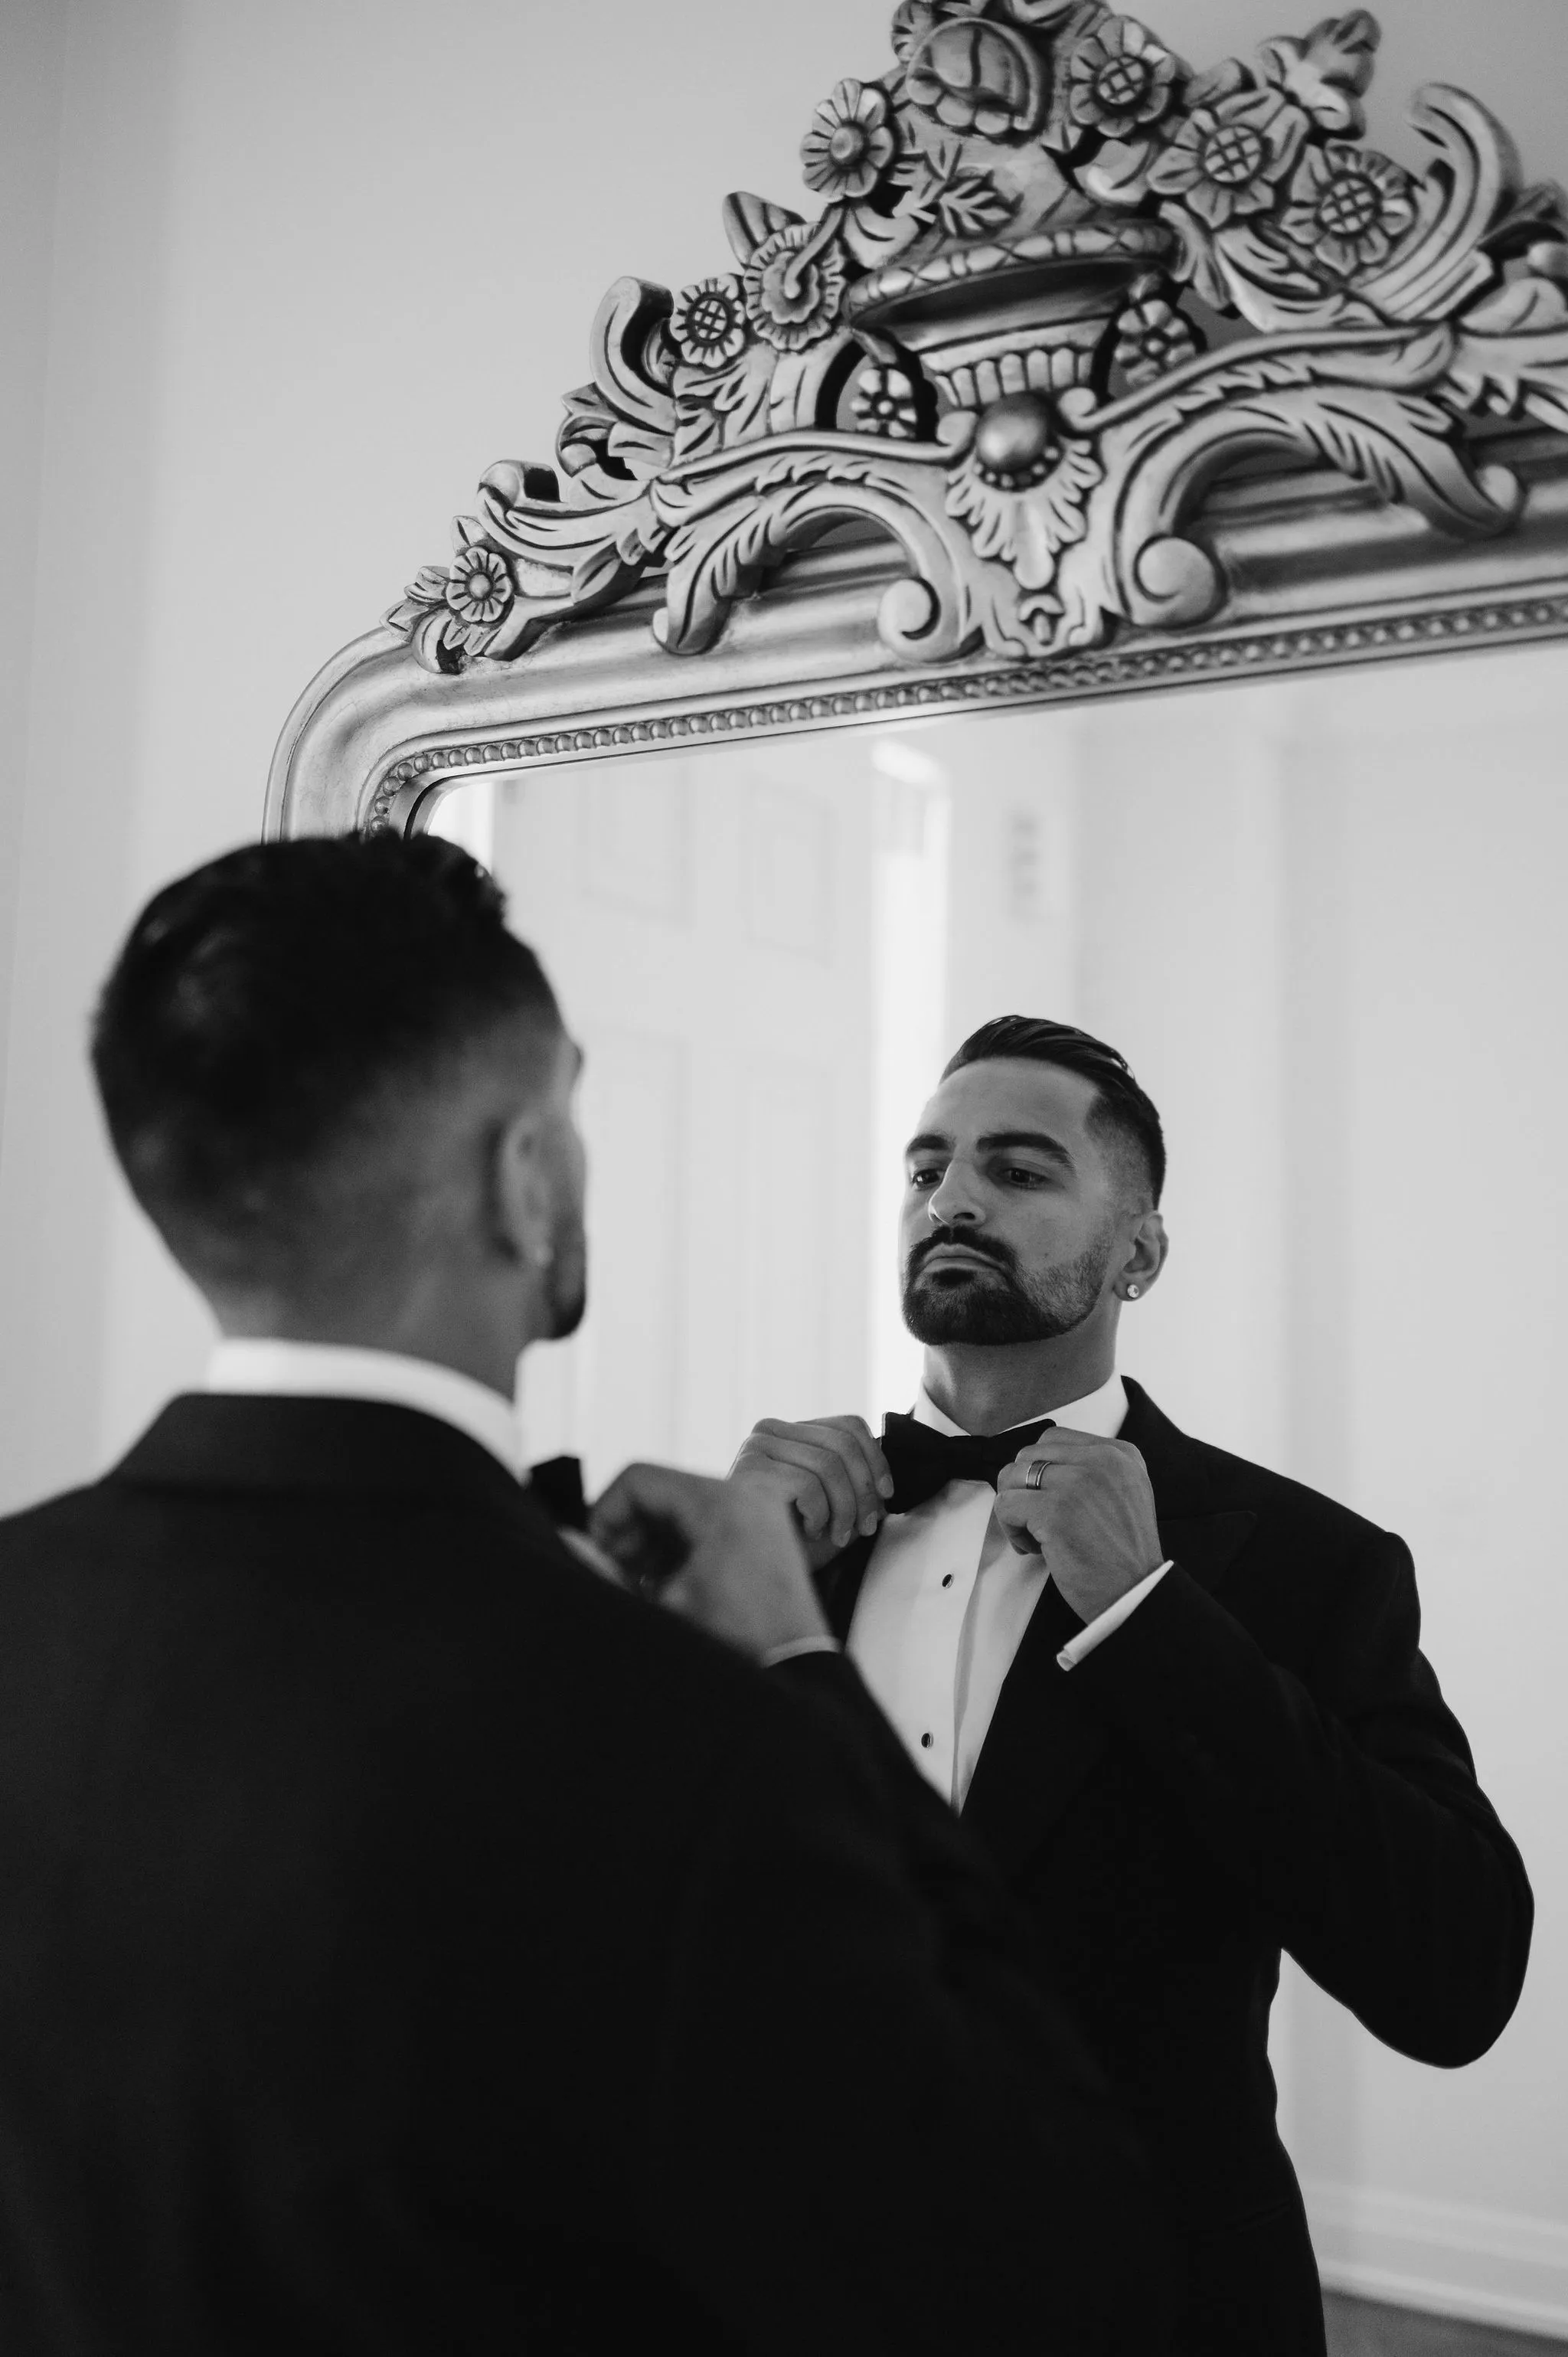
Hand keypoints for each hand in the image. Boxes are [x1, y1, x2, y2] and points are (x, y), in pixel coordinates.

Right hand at [590, 1462, 829, 1663]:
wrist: (797, 1668)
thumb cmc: (742, 1642)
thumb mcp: (665, 1606)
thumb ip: (610, 1572)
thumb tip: (569, 1542)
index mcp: (720, 1501)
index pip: (639, 1479)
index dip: (605, 1512)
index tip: (593, 1549)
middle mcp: (743, 1494)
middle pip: (659, 1493)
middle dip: (627, 1533)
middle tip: (612, 1574)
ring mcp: (756, 1510)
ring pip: (678, 1510)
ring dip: (649, 1545)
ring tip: (639, 1588)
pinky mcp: (761, 1530)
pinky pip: (703, 1524)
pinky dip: (676, 1551)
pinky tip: (666, 1589)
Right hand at [727, 1416, 893, 1569]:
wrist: (754, 1570)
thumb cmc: (792, 1539)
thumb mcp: (833, 1505)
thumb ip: (855, 1482)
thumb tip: (884, 1479)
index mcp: (791, 1431)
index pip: (848, 1425)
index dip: (876, 1459)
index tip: (886, 1494)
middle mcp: (770, 1430)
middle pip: (842, 1444)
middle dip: (863, 1491)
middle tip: (867, 1527)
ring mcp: (757, 1447)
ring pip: (828, 1464)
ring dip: (845, 1508)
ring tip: (840, 1536)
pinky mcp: (750, 1470)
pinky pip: (806, 1484)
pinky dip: (818, 1514)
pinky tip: (809, 1531)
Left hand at [994, 1431, 1163, 1625]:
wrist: (1134, 1595)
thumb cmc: (1122, 1555)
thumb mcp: (1125, 1492)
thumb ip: (1091, 1469)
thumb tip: (1038, 1464)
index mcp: (1119, 1453)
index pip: (1054, 1439)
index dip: (1041, 1472)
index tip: (1051, 1500)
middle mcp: (1101, 1460)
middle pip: (1029, 1455)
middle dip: (1023, 1489)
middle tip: (1038, 1521)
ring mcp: (1078, 1483)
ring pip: (1012, 1477)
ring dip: (1015, 1509)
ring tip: (1037, 1536)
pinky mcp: (1055, 1510)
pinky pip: (1005, 1505)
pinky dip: (1011, 1530)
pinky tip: (1035, 1548)